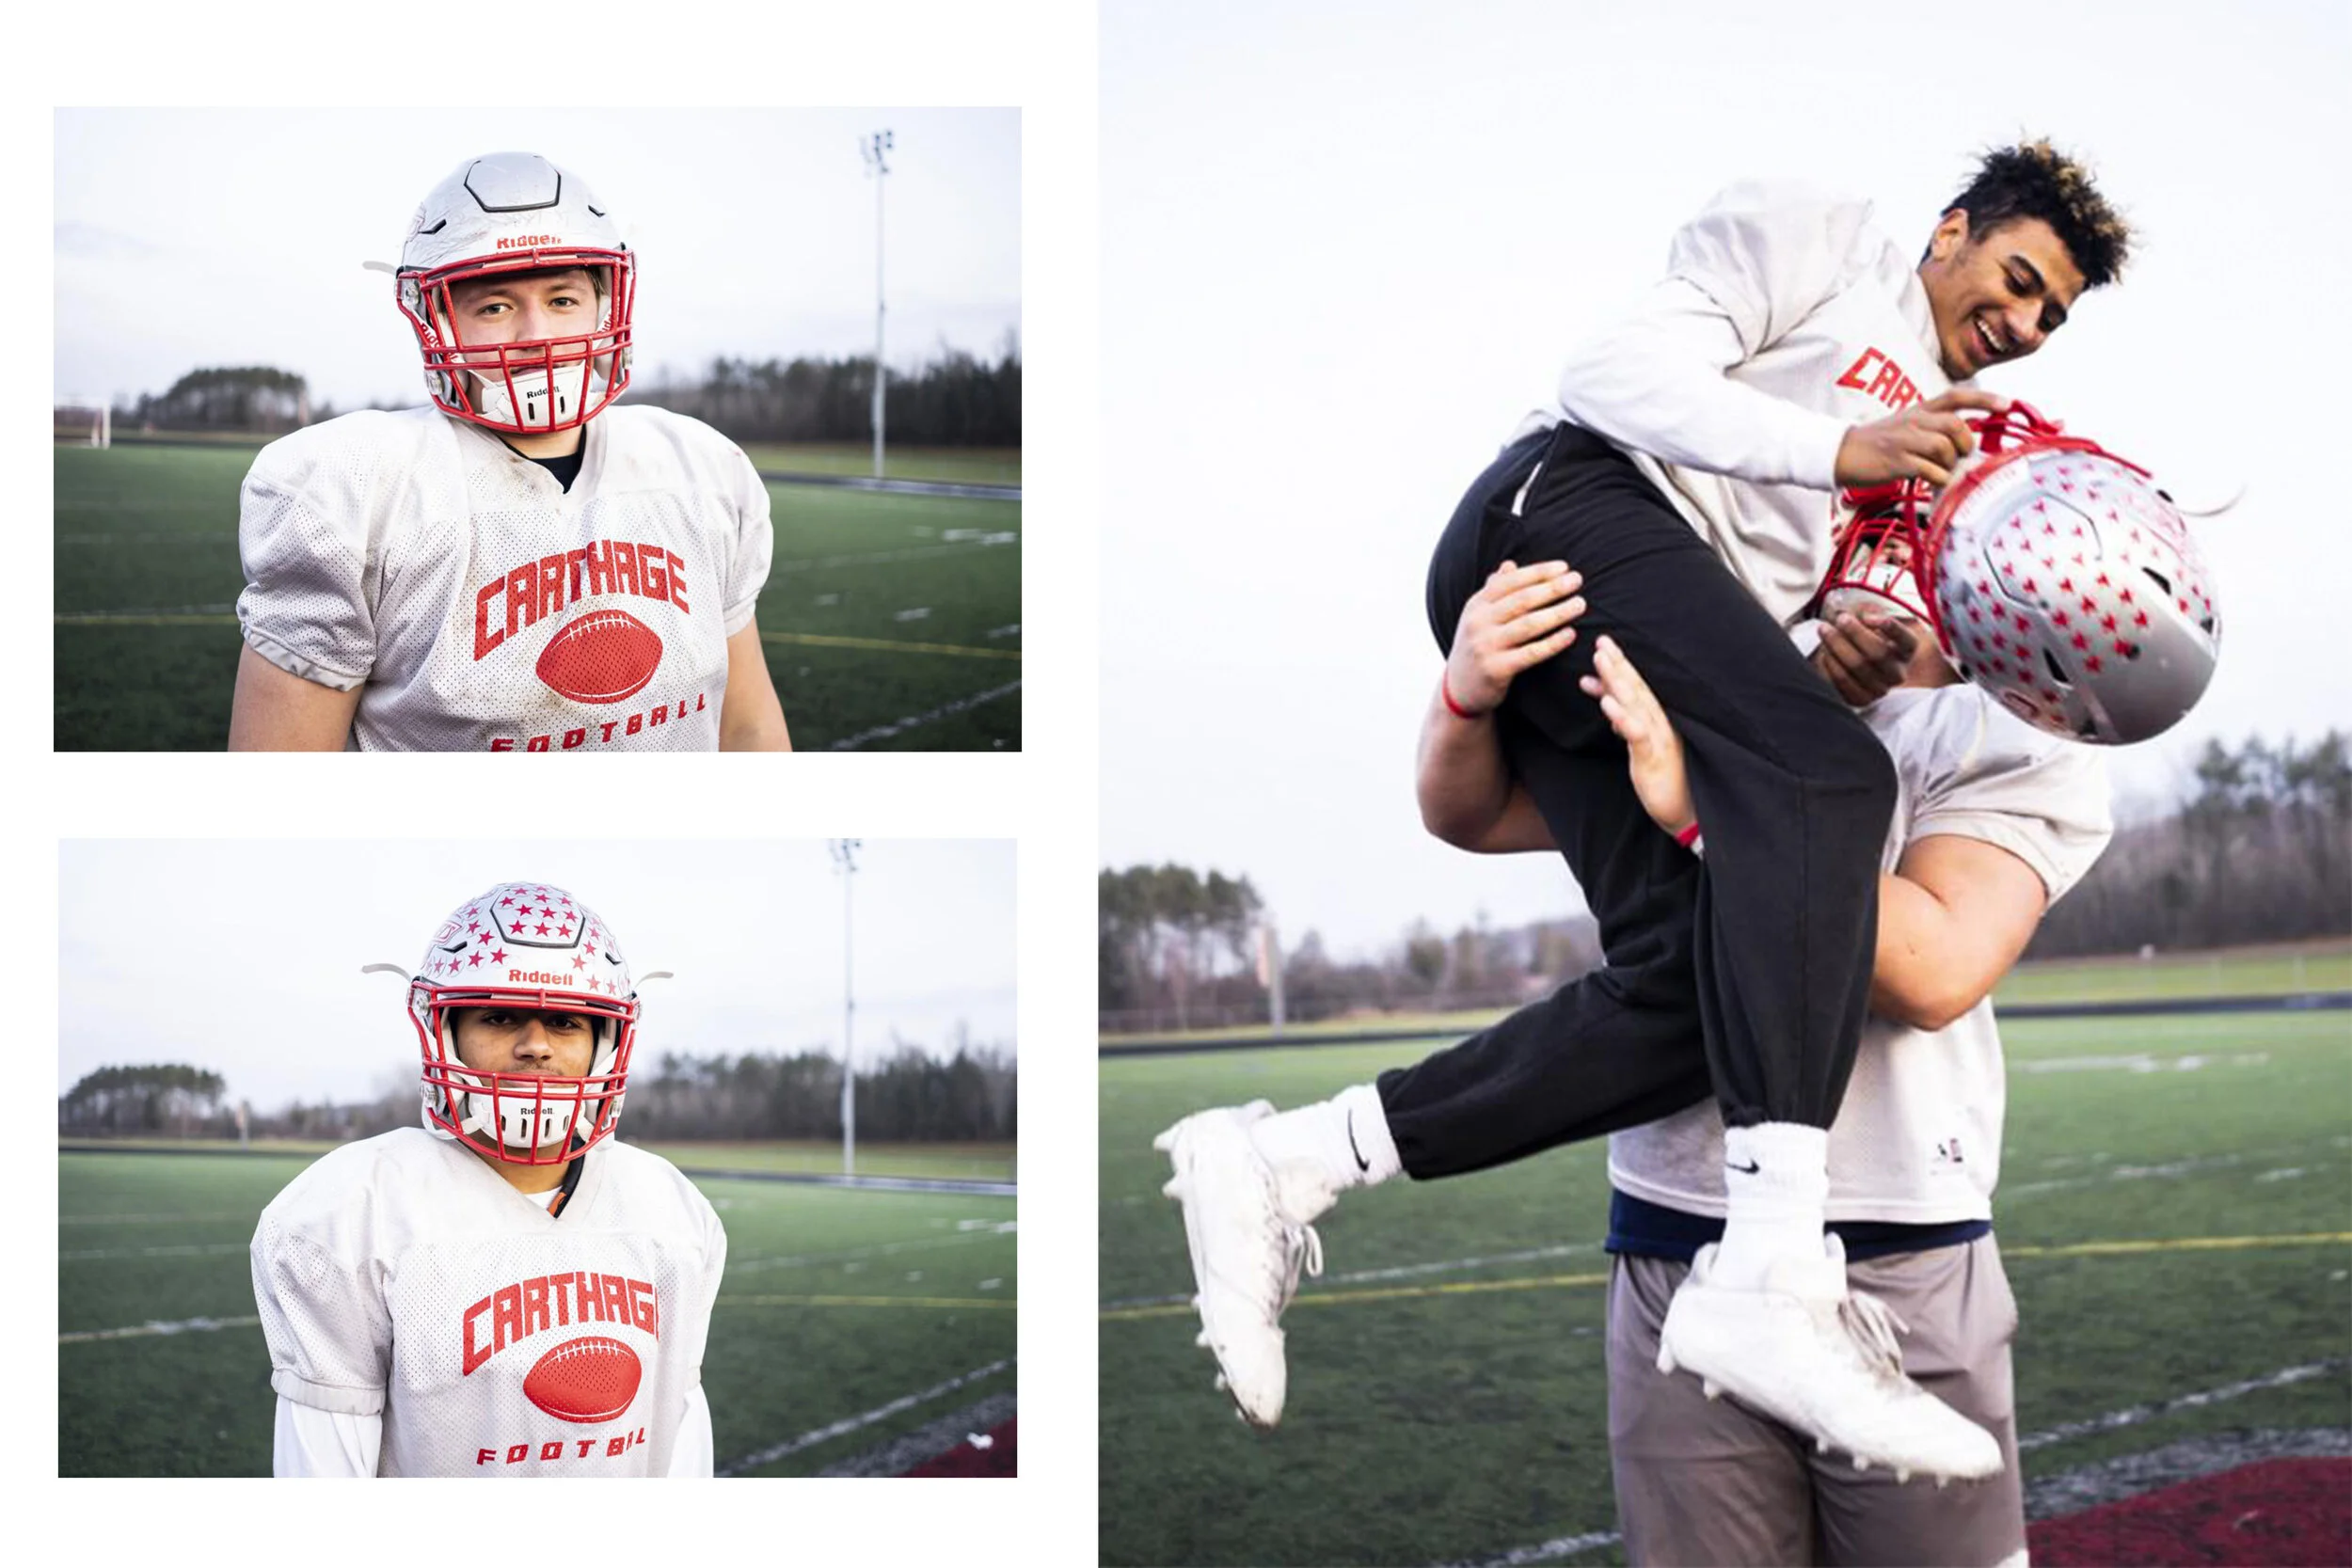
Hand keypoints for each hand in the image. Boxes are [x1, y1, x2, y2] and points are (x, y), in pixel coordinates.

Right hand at [1444, 559, 1585, 714]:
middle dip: (1552, 588)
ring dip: (1557, 612)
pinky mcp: (1496, 670)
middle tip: (1577, 580)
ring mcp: (1485, 646)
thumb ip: (1493, 592)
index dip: (1538, 572)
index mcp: (1476, 605)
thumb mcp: (1478, 618)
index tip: (1564, 567)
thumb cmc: (1476, 647)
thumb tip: (1509, 564)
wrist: (1459, 689)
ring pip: (1528, 624)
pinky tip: (1570, 634)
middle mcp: (1478, 623)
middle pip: (1522, 600)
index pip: (1510, 581)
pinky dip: (1552, 643)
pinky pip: (1530, 653)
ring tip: (1580, 604)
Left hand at [1578, 635, 1693, 836]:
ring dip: (1618, 680)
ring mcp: (1659, 739)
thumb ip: (1624, 721)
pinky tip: (1607, 703)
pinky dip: (1622, 717)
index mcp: (1659, 722)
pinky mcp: (1654, 758)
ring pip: (1637, 704)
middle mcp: (1661, 725)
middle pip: (1638, 688)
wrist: (1689, 815)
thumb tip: (1606, 698)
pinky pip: (1637, 734)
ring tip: (1600, 659)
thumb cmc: (1666, 781)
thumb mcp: (1641, 747)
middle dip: (1618, 664)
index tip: (1602, 648)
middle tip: (1601, 641)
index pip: (1638, 689)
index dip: (1621, 667)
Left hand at [1812, 611, 1921, 706]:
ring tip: (1824, 629)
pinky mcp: (1860, 700)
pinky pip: (1841, 681)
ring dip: (1837, 645)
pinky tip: (1824, 651)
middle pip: (1878, 654)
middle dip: (1855, 633)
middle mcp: (1897, 673)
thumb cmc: (1861, 635)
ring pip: (1856, 667)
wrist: (1849, 659)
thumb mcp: (1868, 619)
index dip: (1889, 627)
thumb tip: (1856, 615)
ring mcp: (1879, 689)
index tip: (1867, 616)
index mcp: (1906, 651)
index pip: (1906, 640)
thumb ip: (1865, 613)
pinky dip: (1830, 663)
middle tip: (1840, 618)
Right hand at [1833, 389, 2010, 487]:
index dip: (1984, 399)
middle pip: (1955, 425)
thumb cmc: (1877, 444)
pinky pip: (1931, 471)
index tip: (2006, 405)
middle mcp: (1914, 421)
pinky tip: (1928, 481)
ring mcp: (1905, 441)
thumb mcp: (1906, 426)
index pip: (1956, 397)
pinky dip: (1937, 479)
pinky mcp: (1897, 462)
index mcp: (1919, 410)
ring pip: (1945, 448)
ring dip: (1949, 464)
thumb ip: (1933, 429)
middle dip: (1965, 443)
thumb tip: (1963, 446)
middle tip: (1959, 456)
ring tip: (1939, 470)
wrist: (1841, 453)